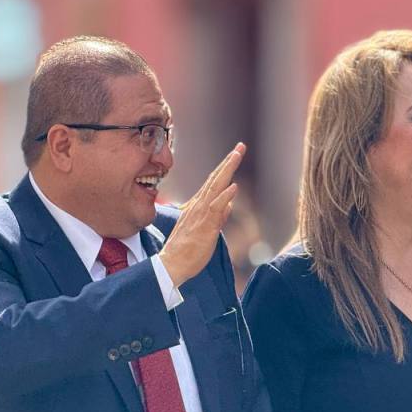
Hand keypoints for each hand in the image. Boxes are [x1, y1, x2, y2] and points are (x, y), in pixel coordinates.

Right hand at [160, 143, 244, 286]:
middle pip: (215, 179)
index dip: (224, 168)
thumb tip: (230, 205)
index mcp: (198, 206)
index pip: (213, 183)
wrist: (171, 264)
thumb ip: (218, 216)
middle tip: (240, 146)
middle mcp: (199, 206)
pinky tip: (233, 186)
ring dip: (227, 170)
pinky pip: (215, 208)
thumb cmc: (186, 250)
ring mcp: (201, 214)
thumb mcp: (206, 230)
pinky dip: (224, 196)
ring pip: (215, 187)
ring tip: (237, 155)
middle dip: (228, 162)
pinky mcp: (204, 226)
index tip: (234, 155)